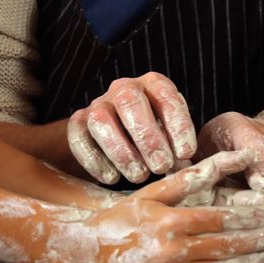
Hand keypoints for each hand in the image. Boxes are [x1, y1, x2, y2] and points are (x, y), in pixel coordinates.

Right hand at [34, 150, 263, 262]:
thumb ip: (195, 176)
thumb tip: (235, 157)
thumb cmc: (126, 215)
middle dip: (258, 240)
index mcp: (169, 222)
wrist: (91, 250)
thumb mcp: (156, 191)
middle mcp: (170, 251)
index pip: (221, 219)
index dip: (250, 217)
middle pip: (226, 246)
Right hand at [67, 72, 196, 183]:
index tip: (186, 153)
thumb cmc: (157, 137)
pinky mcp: (78, 122)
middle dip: (147, 137)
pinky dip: (95, 160)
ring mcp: (98, 104)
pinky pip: (78, 137)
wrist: (122, 135)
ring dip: (121, 151)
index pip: (165, 96)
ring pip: (101, 120)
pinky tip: (112, 178)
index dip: (177, 125)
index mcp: (154, 84)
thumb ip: (178, 147)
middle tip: (161, 166)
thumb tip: (181, 165)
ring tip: (139, 176)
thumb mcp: (174, 136)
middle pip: (129, 101)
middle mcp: (124, 88)